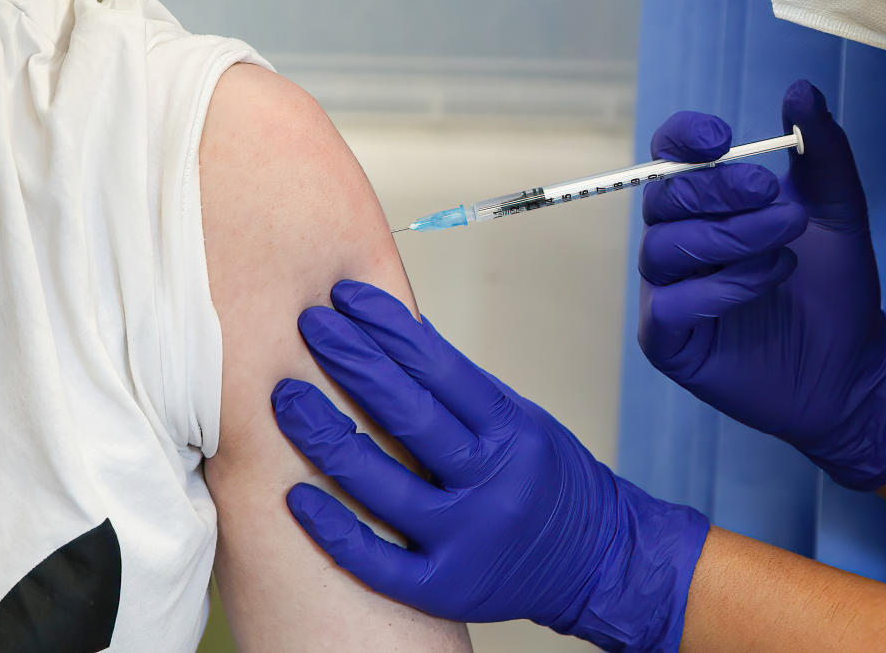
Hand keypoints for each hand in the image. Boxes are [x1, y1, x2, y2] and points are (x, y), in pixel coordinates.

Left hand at [272, 282, 709, 650]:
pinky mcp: (445, 588)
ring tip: (287, 397)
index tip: (348, 297)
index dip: (390, 328)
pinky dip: (334, 528)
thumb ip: (463, 391)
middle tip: (310, 326)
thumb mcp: (523, 420)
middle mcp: (492, 484)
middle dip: (352, 363)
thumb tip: (397, 338)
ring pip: (382, 486)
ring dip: (327, 436)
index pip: (441, 369)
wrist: (598, 560)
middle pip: (409, 416)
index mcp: (514, 433)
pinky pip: (377, 561)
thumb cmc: (552, 482)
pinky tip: (296, 497)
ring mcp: (467, 539)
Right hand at [638, 79, 885, 489]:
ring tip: (785, 247)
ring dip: (729, 240)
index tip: (724, 137)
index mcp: (704, 205)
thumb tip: (800, 90)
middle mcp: (675, 242)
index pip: (668, 156)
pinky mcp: (668, 340)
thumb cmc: (835, 288)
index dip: (684, 139)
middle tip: (774, 197)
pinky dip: (720, 289)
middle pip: (663, 199)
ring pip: (664, 249)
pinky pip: (670, 305)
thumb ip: (821, 151)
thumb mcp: (837, 210)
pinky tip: (768, 282)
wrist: (852, 365)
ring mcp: (666, 292)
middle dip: (718, 191)